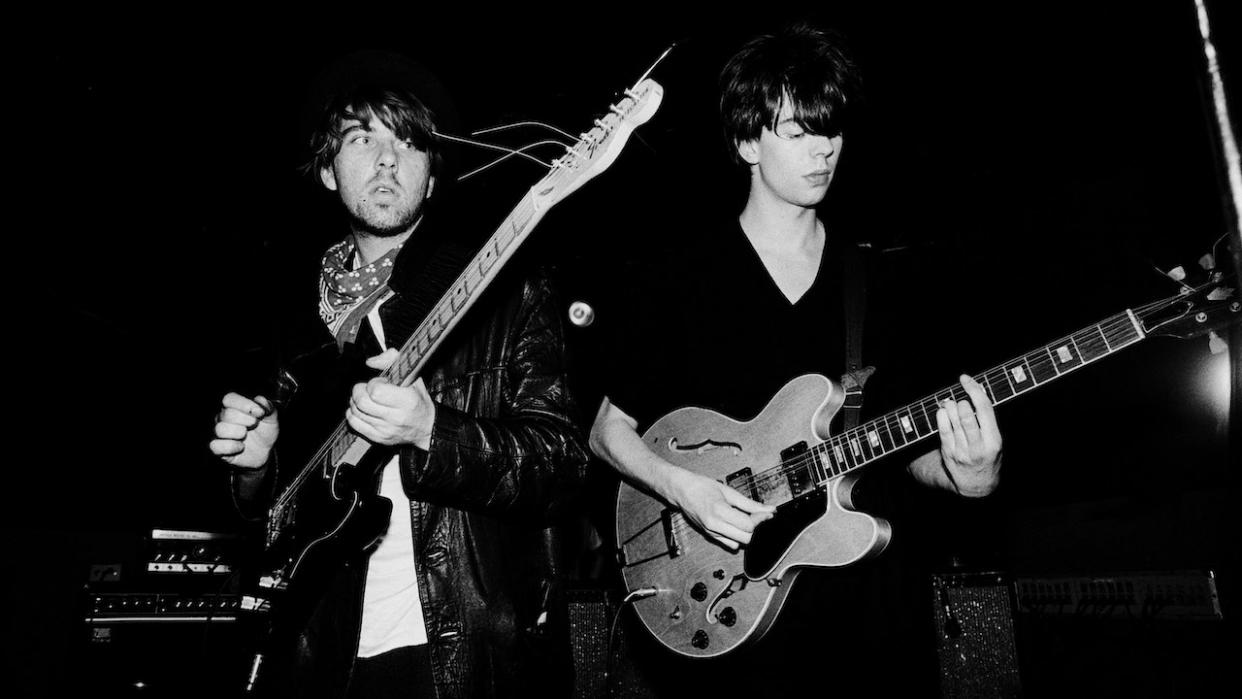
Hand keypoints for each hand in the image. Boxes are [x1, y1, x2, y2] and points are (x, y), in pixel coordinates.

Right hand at [210, 393, 278, 468]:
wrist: (265, 452)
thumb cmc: (264, 431)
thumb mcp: (271, 418)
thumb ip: (268, 407)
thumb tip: (260, 400)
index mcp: (234, 406)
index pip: (229, 398)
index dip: (245, 404)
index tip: (260, 413)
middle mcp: (223, 418)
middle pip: (227, 414)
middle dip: (246, 420)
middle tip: (255, 425)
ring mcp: (219, 433)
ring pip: (220, 429)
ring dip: (238, 433)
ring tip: (246, 436)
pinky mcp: (218, 449)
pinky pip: (215, 446)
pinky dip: (231, 447)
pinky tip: (241, 447)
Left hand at [346, 350, 434, 448]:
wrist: (426, 427)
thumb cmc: (418, 400)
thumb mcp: (413, 376)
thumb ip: (392, 360)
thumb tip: (371, 362)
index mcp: (407, 400)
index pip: (375, 391)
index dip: (373, 383)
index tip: (380, 382)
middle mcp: (396, 417)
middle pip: (362, 402)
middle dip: (359, 391)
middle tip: (366, 389)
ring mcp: (386, 429)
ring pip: (355, 412)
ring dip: (355, 402)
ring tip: (365, 398)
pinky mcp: (378, 438)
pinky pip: (354, 424)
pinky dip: (353, 414)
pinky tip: (362, 410)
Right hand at [662, 467, 774, 550]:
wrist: (682, 490)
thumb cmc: (702, 487)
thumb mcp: (728, 491)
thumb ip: (750, 503)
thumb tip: (769, 509)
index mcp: (719, 511)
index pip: (748, 525)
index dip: (761, 519)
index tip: (767, 512)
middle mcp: (714, 525)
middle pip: (746, 538)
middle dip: (754, 527)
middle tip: (755, 514)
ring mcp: (711, 532)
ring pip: (739, 544)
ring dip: (745, 533)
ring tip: (743, 518)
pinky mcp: (710, 536)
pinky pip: (730, 544)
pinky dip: (736, 537)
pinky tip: (734, 525)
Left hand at [932, 374, 1002, 495]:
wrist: (976, 485)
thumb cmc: (987, 456)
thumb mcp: (995, 440)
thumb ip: (987, 419)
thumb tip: (976, 390)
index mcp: (994, 440)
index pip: (984, 409)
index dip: (974, 390)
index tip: (965, 379)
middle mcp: (978, 446)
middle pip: (966, 415)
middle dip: (961, 401)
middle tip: (960, 400)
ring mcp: (962, 451)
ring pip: (953, 421)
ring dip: (949, 406)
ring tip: (950, 403)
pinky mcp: (948, 453)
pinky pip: (942, 430)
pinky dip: (941, 416)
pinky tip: (943, 411)